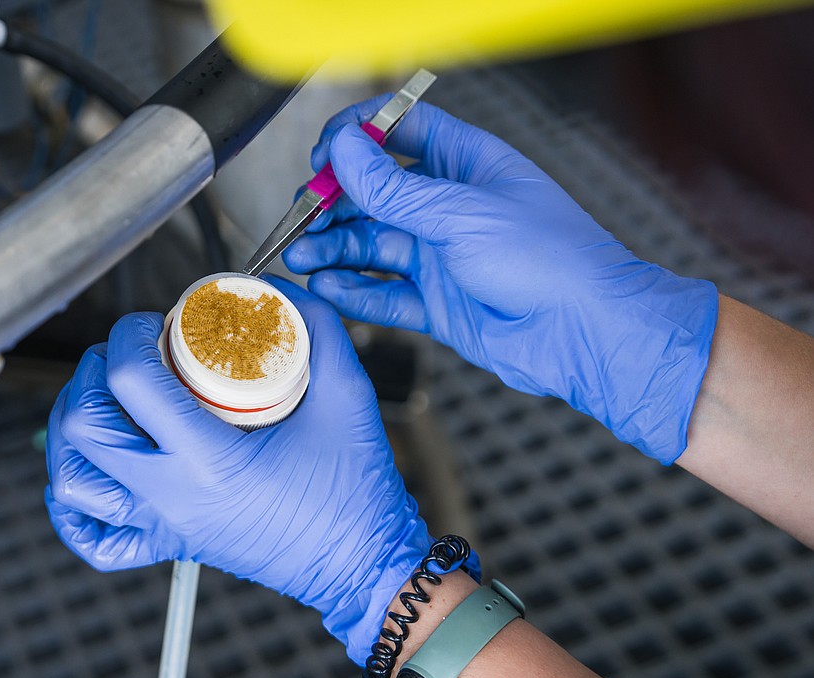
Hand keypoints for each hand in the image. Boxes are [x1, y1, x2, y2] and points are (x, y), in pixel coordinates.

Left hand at [45, 277, 478, 662]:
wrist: (365, 567)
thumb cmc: (358, 492)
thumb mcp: (349, 394)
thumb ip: (319, 328)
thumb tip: (277, 288)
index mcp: (210, 460)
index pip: (129, 381)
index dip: (128, 334)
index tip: (155, 322)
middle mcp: (173, 497)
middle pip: (83, 429)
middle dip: (91, 375)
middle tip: (127, 353)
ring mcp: (164, 525)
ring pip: (72, 482)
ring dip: (72, 431)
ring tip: (104, 400)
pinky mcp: (170, 545)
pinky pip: (94, 540)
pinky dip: (73, 504)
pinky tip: (92, 470)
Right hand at [284, 98, 718, 463]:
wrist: (585, 334)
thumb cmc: (550, 261)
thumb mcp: (462, 214)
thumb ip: (395, 188)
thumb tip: (346, 149)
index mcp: (467, 165)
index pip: (400, 132)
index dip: (356, 139)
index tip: (323, 156)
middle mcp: (450, 208)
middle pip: (375, 193)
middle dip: (334, 203)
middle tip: (303, 217)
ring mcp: (442, 256)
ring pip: (372, 245)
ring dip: (334, 248)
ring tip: (303, 256)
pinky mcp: (437, 303)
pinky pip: (384, 293)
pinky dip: (353, 291)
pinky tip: (328, 287)